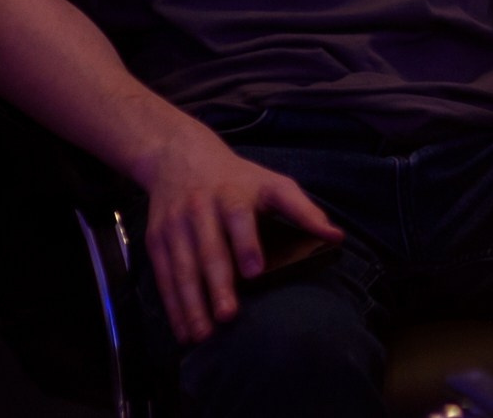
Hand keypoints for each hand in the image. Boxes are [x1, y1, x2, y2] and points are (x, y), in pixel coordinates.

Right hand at [139, 123, 342, 342]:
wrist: (180, 159)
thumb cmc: (239, 179)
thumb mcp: (273, 184)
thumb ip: (303, 211)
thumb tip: (336, 237)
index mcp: (232, 193)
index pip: (240, 217)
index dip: (247, 243)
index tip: (255, 272)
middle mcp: (200, 208)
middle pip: (209, 249)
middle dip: (217, 284)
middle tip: (228, 316)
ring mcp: (175, 225)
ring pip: (181, 268)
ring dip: (191, 304)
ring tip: (202, 334)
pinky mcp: (156, 241)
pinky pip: (164, 277)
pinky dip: (172, 306)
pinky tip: (183, 329)